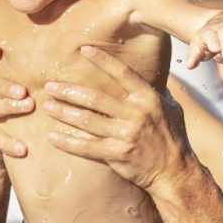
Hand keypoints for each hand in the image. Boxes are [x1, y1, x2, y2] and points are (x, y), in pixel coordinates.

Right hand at [0, 44, 31, 158]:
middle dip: (4, 86)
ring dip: (10, 107)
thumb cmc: (17, 101)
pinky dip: (9, 143)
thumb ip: (28, 69)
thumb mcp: (20, 84)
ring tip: (28, 106)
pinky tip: (23, 148)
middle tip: (23, 90)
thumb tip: (64, 48)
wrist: (3, 139)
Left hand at [42, 45, 195, 191]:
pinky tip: (53, 137)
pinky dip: (68, 142)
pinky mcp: (118, 154)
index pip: (122, 73)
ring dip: (63, 112)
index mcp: (148, 99)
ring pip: (86, 120)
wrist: (176, 172)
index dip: (102, 60)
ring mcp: (126, 135)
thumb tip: (152, 77)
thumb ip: (158, 92)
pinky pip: (87, 147)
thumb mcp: (172, 109)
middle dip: (69, 91)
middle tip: (50, 86)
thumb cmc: (173, 139)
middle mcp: (136, 114)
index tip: (83, 50)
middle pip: (95, 98)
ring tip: (47, 106)